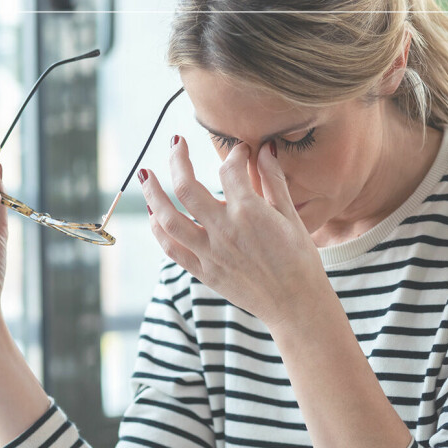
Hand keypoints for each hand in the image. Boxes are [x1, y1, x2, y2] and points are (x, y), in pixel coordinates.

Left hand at [140, 138, 331, 328]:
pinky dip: (159, 230)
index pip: (230, 169)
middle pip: (186, 186)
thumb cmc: (300, 260)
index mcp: (249, 212)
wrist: (295, 304)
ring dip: (153, 194)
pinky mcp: (205, 272)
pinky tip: (154, 216)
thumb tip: (266, 148)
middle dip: (177, 158)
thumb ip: (274, 180)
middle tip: (176, 143)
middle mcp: (224, 230)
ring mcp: (210, 253)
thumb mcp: (291, 216)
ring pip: (168, 218)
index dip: (234, 154)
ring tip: (146, 175)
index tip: (240, 152)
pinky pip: (172, 249)